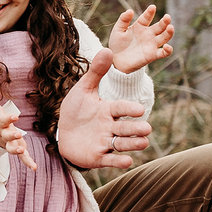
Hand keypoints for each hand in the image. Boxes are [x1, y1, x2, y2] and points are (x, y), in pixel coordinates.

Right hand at [0, 86, 36, 170]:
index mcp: (0, 124)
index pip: (4, 121)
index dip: (9, 119)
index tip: (15, 116)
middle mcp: (4, 135)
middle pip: (8, 136)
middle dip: (12, 136)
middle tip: (17, 134)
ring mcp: (10, 143)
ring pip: (12, 148)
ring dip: (16, 150)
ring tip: (21, 150)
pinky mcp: (16, 149)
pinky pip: (22, 157)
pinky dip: (27, 162)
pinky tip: (34, 167)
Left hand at [58, 49, 150, 169]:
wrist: (64, 132)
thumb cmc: (76, 110)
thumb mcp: (83, 90)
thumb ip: (95, 72)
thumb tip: (107, 49)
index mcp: (108, 110)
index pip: (120, 108)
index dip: (128, 109)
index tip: (138, 109)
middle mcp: (110, 127)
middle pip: (125, 128)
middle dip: (136, 129)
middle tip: (147, 129)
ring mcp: (105, 143)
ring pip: (122, 144)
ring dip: (133, 144)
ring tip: (144, 143)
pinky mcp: (98, 157)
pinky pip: (109, 160)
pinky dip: (118, 162)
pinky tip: (127, 161)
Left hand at [109, 5, 173, 72]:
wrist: (116, 61)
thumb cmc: (117, 44)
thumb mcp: (118, 30)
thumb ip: (123, 20)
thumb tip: (130, 10)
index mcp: (140, 26)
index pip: (146, 17)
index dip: (149, 12)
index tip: (152, 7)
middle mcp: (148, 34)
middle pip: (160, 26)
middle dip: (165, 21)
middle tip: (167, 17)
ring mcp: (152, 44)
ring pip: (165, 37)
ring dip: (169, 32)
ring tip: (170, 27)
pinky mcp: (153, 55)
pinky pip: (164, 53)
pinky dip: (168, 50)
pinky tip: (167, 46)